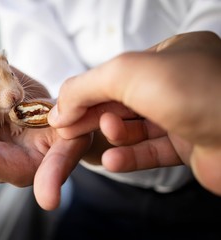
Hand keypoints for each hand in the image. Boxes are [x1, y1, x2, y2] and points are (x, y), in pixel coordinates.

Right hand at [48, 31, 220, 194]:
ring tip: (106, 140)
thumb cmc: (200, 94)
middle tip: (70, 130)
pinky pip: (151, 152)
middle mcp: (179, 84)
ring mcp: (185, 115)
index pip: (115, 74)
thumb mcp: (128, 73)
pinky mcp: (190, 146)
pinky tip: (113, 161)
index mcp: (170, 56)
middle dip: (95, 116)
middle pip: (122, 102)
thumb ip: (86, 86)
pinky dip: (128, 157)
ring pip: (135, 129)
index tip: (64, 113)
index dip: (86, 93)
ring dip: (114, 136)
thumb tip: (61, 108)